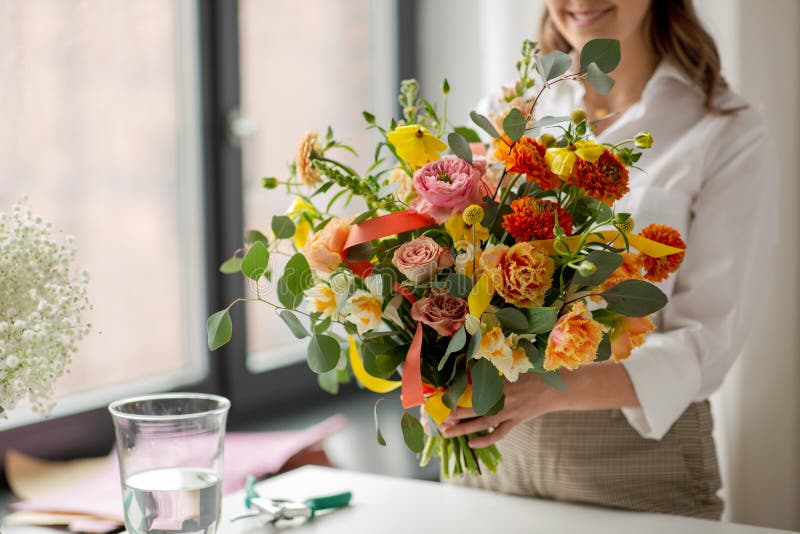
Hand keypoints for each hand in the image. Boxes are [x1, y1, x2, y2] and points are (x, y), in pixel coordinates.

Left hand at [437, 372, 561, 447]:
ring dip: (463, 428)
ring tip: (447, 433)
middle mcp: (501, 397)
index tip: (439, 397)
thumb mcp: (509, 370)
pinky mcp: (516, 421)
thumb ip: (490, 374)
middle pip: (472, 407)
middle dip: (453, 414)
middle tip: (438, 419)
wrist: (555, 387)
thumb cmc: (531, 374)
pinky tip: (472, 444)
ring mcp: (509, 411)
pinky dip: (485, 440)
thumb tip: (467, 374)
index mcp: (497, 382)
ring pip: (481, 422)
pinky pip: (498, 433)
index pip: (470, 389)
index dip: (454, 395)